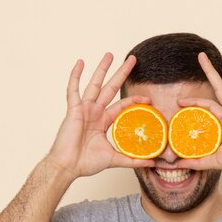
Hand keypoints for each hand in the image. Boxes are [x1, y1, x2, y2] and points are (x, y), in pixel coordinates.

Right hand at [46, 53, 153, 179]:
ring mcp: (84, 109)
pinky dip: (75, 76)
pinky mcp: (74, 109)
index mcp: (103, 121)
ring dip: (102, 69)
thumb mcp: (114, 159)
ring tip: (110, 55)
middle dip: (121, 73)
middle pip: (111, 88)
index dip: (134, 100)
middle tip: (132, 59)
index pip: (122, 105)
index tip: (148, 98)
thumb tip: (153, 164)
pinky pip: (73, 90)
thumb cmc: (86, 163)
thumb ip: (132, 160)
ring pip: (95, 84)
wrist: (68, 167)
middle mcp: (94, 112)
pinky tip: (80, 62)